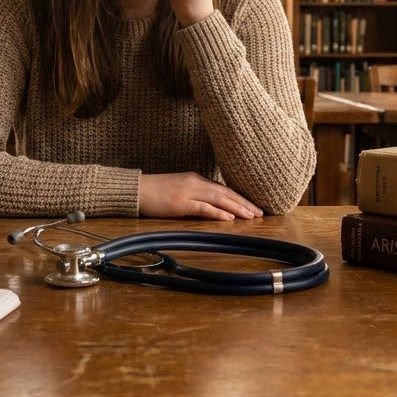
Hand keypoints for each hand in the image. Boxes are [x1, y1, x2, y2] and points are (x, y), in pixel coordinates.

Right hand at [138, 172, 263, 220]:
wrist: (136, 189)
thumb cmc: (155, 191)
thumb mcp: (179, 189)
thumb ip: (195, 194)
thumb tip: (212, 204)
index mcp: (196, 179)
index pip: (224, 188)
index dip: (240, 197)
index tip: (253, 206)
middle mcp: (196, 183)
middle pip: (226, 192)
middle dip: (244, 203)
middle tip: (260, 213)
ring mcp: (188, 192)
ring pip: (219, 199)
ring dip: (237, 208)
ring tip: (251, 216)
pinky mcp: (180, 203)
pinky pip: (203, 208)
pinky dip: (218, 212)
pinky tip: (229, 218)